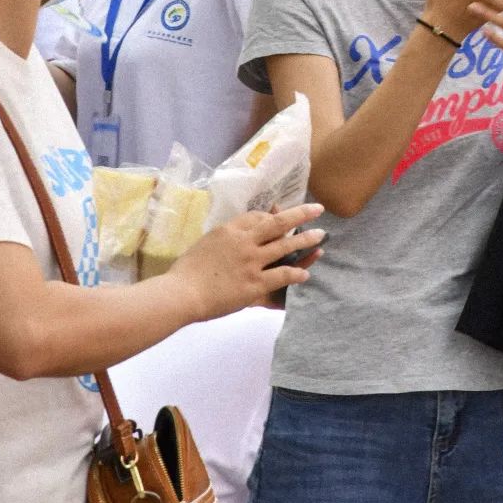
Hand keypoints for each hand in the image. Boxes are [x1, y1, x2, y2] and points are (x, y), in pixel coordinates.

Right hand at [170, 201, 325, 320]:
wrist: (181, 293)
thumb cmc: (186, 271)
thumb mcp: (206, 243)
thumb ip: (225, 238)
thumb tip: (237, 237)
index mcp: (231, 230)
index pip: (258, 216)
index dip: (273, 216)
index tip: (281, 217)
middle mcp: (245, 242)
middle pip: (278, 223)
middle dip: (301, 214)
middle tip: (318, 209)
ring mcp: (252, 263)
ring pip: (286, 246)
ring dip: (306, 241)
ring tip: (321, 237)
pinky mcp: (255, 284)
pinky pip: (281, 275)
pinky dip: (296, 273)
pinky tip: (305, 273)